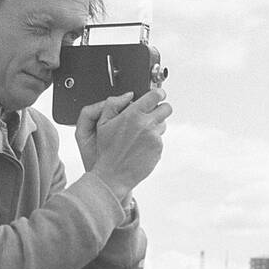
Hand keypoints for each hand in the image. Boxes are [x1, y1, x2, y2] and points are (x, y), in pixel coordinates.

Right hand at [76, 87, 171, 207]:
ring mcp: (154, 137)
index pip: (155, 95)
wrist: (113, 175)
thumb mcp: (102, 123)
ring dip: (155, 126)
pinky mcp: (158, 148)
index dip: (158, 93)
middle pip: (166, 108)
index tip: (158, 94)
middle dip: (161, 108)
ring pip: (163, 124)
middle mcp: (146, 124)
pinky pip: (160, 139)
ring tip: (141, 134)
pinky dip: (153, 141)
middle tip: (153, 113)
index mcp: (133, 114)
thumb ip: (113, 104)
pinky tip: (141, 146)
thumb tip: (129, 95)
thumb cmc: (106, 150)